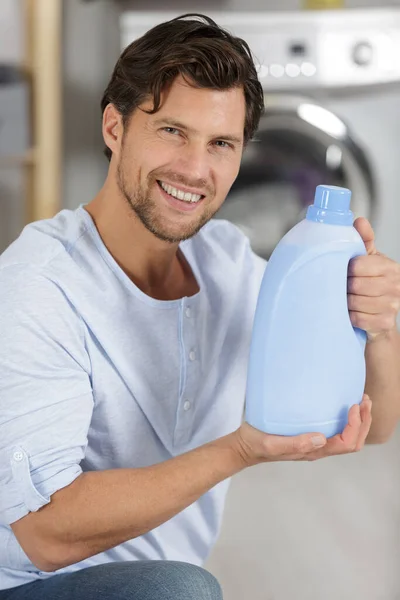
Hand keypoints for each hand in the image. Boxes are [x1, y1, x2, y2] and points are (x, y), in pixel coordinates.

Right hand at [235, 395, 371, 464]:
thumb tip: (322, 438)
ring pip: (348, 436)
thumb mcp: (272, 443)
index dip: (355, 425)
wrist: (245, 446)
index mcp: (313, 451)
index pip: (346, 443)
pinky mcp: (309, 433)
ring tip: (360, 400)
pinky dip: (346, 418)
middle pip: (353, 441)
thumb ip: (295, 443)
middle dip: (364, 422)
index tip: (353, 405)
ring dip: (359, 420)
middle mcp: (319, 448)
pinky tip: (341, 403)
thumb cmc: (257, 443)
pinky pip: (336, 429)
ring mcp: (315, 442)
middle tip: (364, 399)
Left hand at [348, 217, 399, 341]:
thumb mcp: (369, 261)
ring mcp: (392, 305)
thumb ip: (364, 241)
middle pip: (355, 284)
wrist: (380, 317)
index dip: (346, 269)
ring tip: (345, 299)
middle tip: (342, 287)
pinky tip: (350, 312)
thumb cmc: (372, 284)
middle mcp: (395, 285)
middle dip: (344, 287)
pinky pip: (357, 318)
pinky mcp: (384, 322)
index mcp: (390, 267)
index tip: (344, 272)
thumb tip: (359, 221)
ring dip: (345, 302)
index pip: (358, 265)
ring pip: (355, 302)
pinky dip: (350, 316)